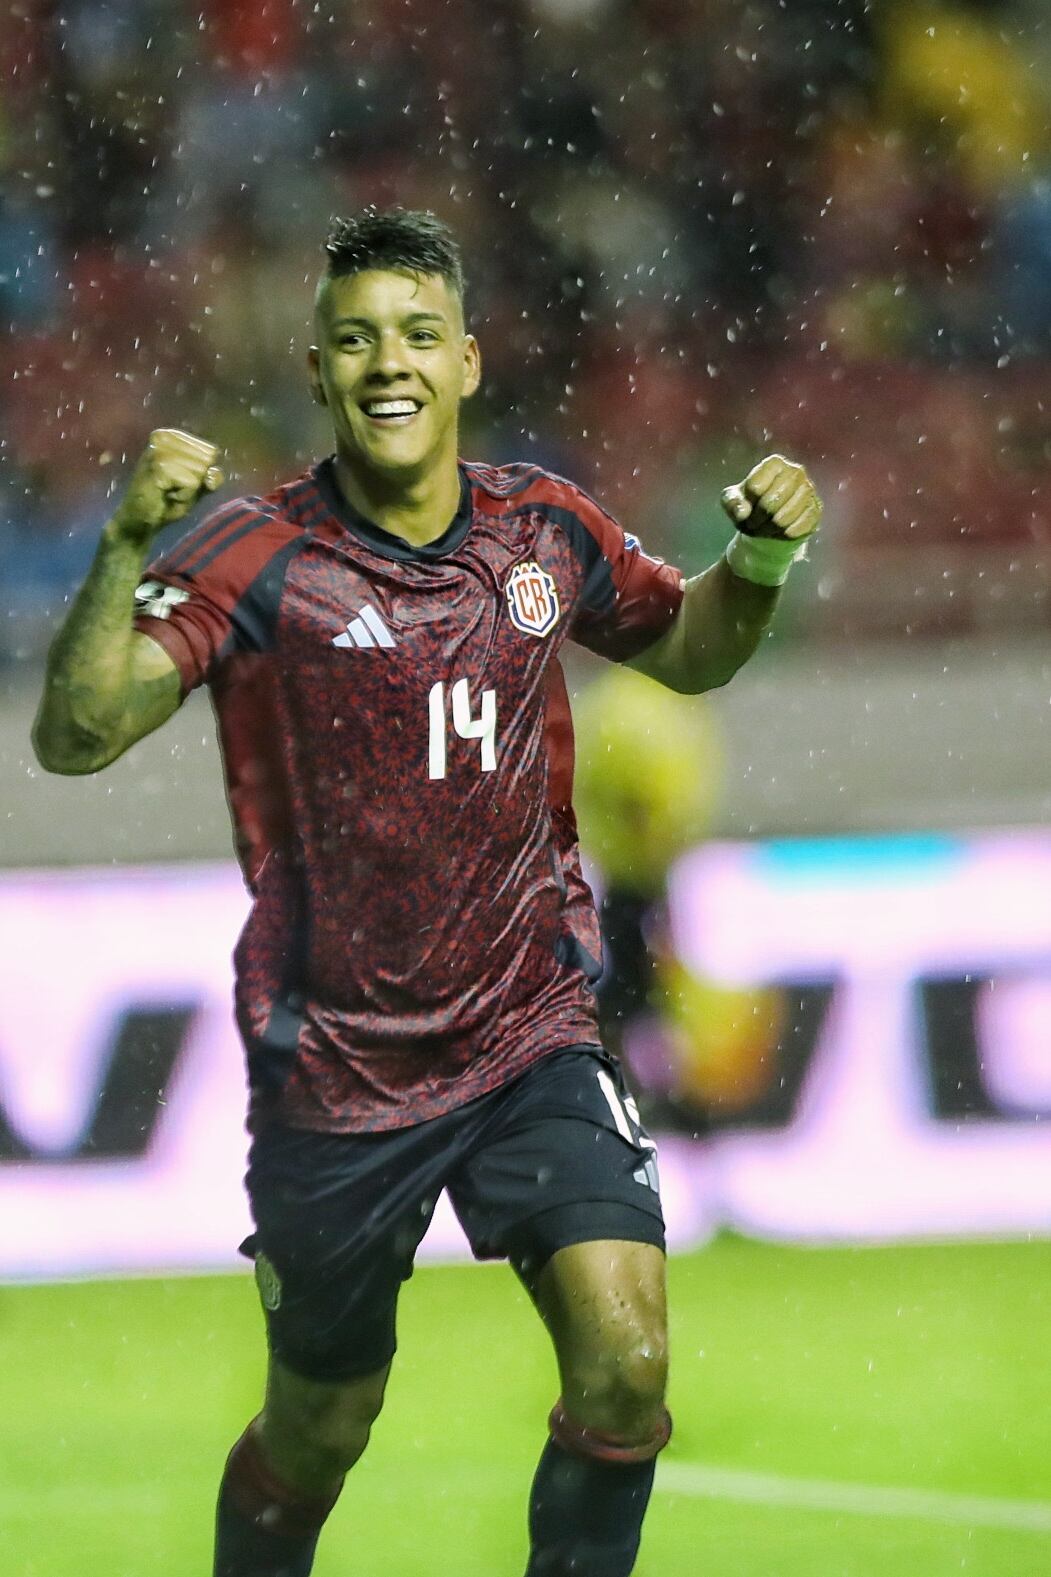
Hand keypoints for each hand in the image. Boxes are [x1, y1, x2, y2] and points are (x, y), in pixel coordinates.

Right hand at [109, 429, 222, 544]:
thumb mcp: (197, 487)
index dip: (202, 473)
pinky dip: (184, 496)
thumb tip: (213, 475)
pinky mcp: (158, 467)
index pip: (212, 452)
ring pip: (200, 471)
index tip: (180, 480)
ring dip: (188, 490)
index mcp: (171, 435)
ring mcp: (159, 451)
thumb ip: (212, 477)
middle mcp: (163, 437)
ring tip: (167, 491)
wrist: (140, 520)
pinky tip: (165, 495)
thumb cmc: (167, 501)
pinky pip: (192, 483)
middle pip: (207, 460)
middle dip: (195, 481)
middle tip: (172, 487)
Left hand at [720, 454, 821, 540]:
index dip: (746, 504)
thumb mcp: (733, 501)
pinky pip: (799, 527)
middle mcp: (796, 472)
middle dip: (758, 519)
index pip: (754, 487)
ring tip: (765, 528)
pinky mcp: (816, 509)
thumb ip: (732, 502)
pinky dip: (785, 534)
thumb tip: (742, 512)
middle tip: (753, 525)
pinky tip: (781, 531)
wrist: (770, 521)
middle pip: (771, 502)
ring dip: (770, 529)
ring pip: (785, 517)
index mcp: (774, 464)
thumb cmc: (750, 505)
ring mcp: (809, 490)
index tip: (745, 509)